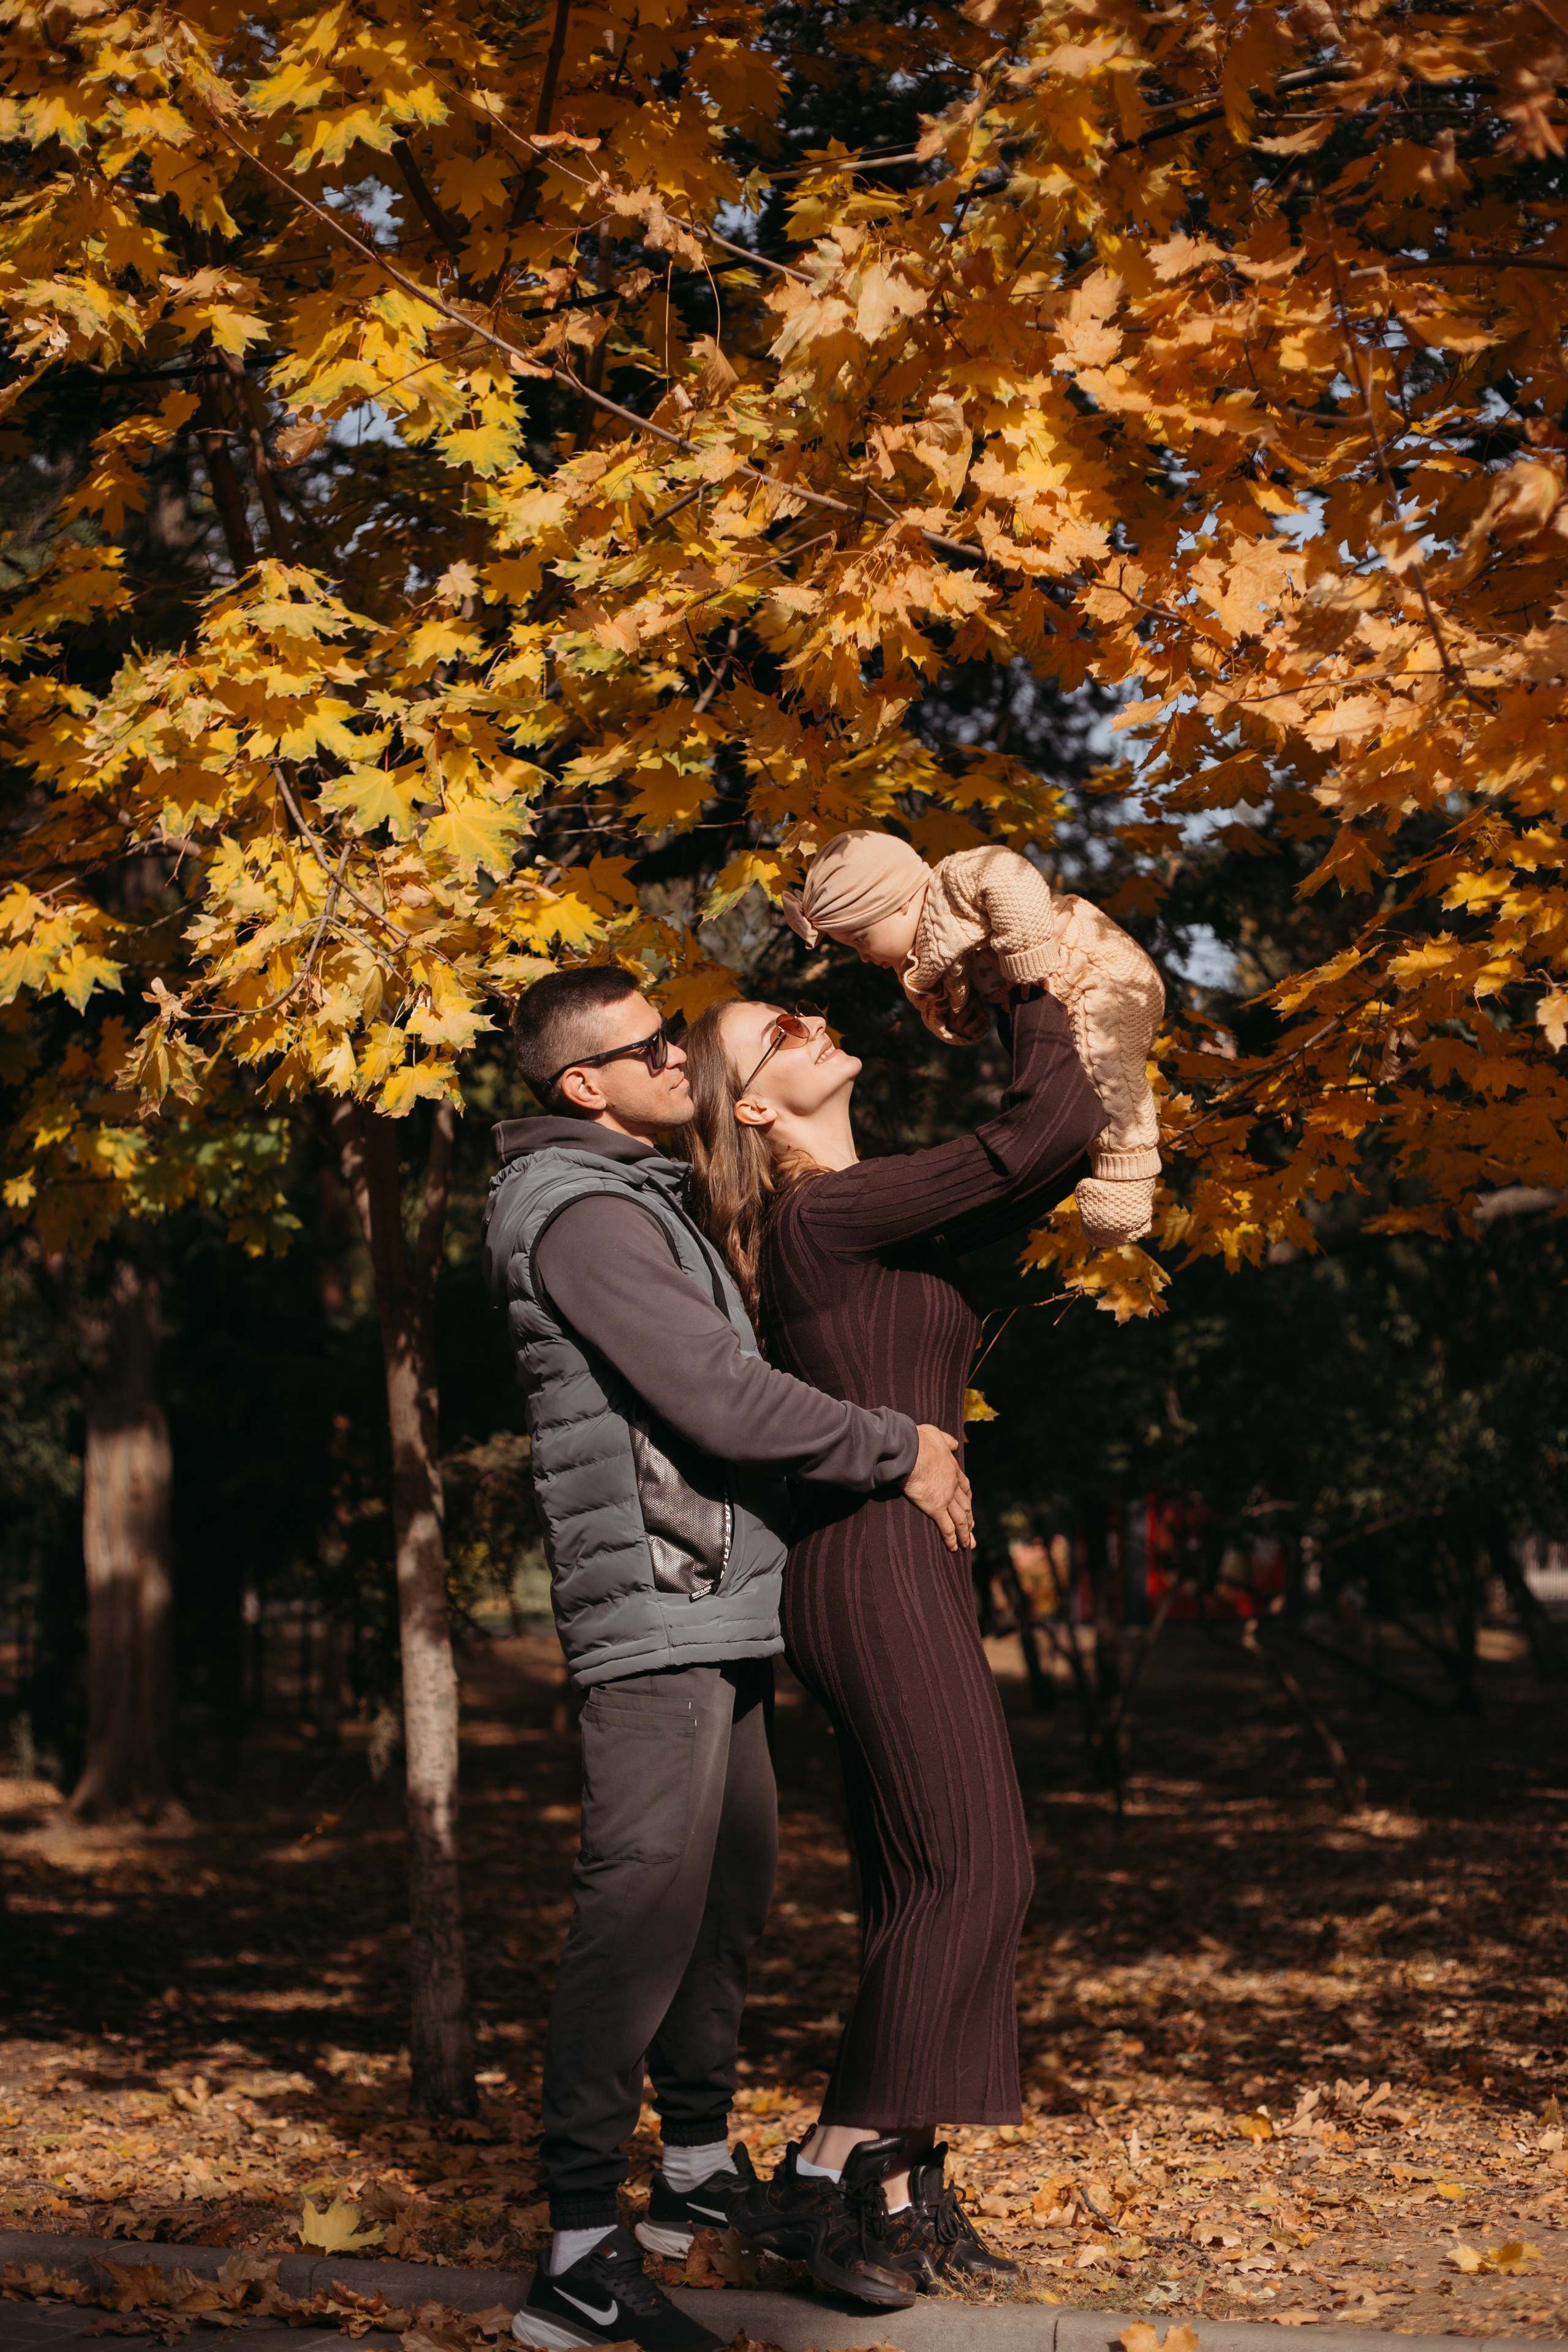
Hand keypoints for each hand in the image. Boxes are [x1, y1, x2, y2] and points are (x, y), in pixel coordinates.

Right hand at [903, 1424, 974, 1553]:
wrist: (910, 1451)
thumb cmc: (919, 1441)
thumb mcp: (936, 1435)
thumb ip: (946, 1440)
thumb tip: (955, 1443)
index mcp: (952, 1469)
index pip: (964, 1486)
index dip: (967, 1498)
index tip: (970, 1506)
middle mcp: (953, 1485)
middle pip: (965, 1505)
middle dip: (969, 1519)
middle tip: (972, 1530)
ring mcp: (946, 1498)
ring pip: (960, 1519)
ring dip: (964, 1533)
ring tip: (968, 1544)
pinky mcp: (936, 1508)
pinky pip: (947, 1527)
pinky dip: (952, 1538)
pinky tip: (954, 1548)